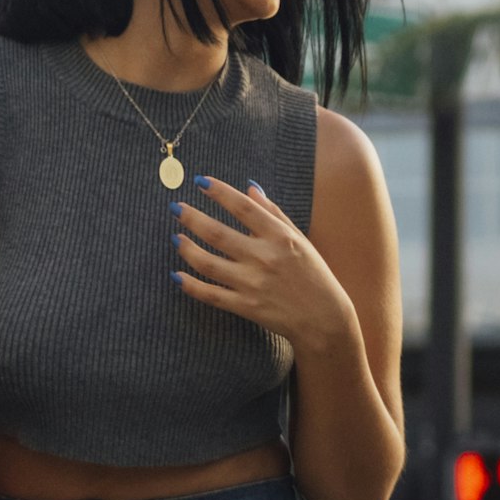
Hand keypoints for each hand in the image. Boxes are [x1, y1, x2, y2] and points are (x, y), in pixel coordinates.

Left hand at [174, 176, 353, 346]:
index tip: (201, 181)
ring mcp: (253, 284)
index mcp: (280, 237)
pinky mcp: (246, 306)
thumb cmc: (313, 274)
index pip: (243, 208)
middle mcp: (264, 258)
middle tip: (176, 207)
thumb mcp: (299, 239)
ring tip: (176, 237)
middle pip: (218, 234)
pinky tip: (177, 274)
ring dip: (187, 249)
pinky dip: (191, 285)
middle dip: (192, 217)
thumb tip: (250, 188)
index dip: (220, 192)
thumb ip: (274, 213)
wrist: (324, 318)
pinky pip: (211, 295)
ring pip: (209, 264)